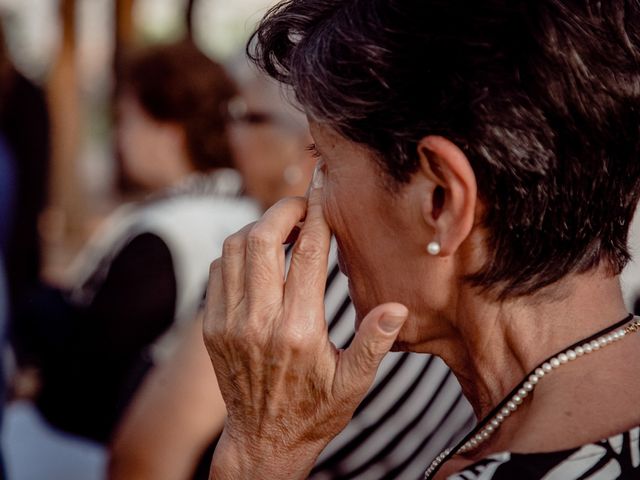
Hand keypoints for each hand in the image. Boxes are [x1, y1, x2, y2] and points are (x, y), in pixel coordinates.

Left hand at [203, 165, 408, 478]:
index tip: (323, 187)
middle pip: (264, 238)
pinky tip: (259, 258)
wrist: (263, 441)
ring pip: (235, 248)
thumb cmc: (314, 411)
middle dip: (284, 209)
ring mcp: (229, 322)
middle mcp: (260, 321)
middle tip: (303, 206)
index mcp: (301, 330)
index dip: (319, 213)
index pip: (311, 252)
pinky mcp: (211, 326)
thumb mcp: (353, 383)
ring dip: (259, 227)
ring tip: (283, 230)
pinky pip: (218, 269)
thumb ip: (374, 342)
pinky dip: (237, 251)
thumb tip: (396, 306)